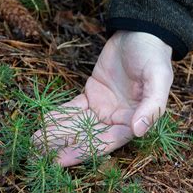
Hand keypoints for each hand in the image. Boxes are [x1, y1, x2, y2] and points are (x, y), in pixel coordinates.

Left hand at [33, 31, 173, 165]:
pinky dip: (59, 115)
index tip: (61, 160)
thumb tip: (138, 131)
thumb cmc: (153, 56)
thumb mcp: (158, 78)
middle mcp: (117, 120)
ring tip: (34, 140)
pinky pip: (74, 109)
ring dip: (57, 132)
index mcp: (134, 121)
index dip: (83, 151)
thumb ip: (152, 106)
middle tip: (38, 152)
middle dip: (63, 144)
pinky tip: (44, 121)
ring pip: (78, 124)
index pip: (106, 142)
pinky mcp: (92, 95)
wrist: (141, 33)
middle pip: (87, 137)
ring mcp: (104, 108)